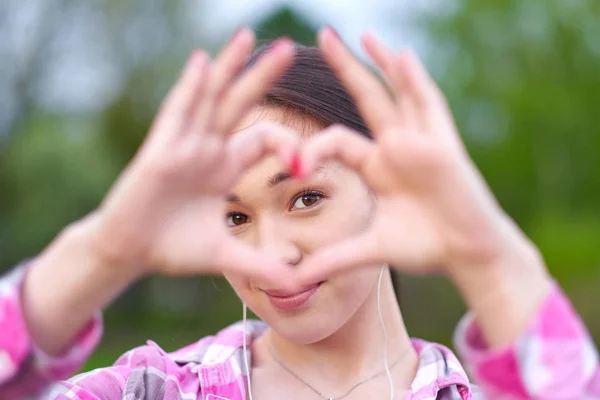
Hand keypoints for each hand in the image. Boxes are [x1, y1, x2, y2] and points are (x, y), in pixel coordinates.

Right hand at [88, 29, 297, 283]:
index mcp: (225, 166)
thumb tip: (300, 285)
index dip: (287, 145)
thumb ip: (261, 265)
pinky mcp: (160, 151)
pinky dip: (190, 88)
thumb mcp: (226, 255)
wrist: (130, 253)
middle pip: (240, 104)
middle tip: (288, 48)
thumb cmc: (173, 248)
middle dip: (263, 77)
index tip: (306, 164)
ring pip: (210, 98)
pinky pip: (178, 113)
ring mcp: (184, 145)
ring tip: (249, 35)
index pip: (264, 139)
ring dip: (229, 67)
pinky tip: (202, 62)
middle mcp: (207, 148)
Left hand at [296, 28, 534, 282]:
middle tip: (320, 36)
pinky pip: (429, 106)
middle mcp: (395, 146)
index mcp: (376, 165)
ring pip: (397, 93)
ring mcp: (420, 142)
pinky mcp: (443, 145)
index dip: (311, 148)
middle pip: (365, 98)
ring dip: (380, 62)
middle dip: (345, 68)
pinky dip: (416, 82)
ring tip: (360, 34)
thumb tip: (292, 282)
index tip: (292, 163)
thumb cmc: (425, 248)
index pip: (336, 141)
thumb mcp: (370, 250)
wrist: (467, 255)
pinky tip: (401, 57)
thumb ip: (333, 259)